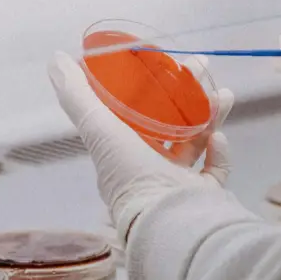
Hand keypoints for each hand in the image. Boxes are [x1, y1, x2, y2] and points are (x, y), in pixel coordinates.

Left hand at [48, 52, 234, 244]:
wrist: (172, 221)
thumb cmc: (132, 176)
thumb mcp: (99, 129)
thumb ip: (77, 95)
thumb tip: (57, 58)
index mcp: (122, 155)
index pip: (136, 113)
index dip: (149, 86)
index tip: (164, 62)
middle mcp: (149, 170)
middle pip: (170, 122)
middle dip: (187, 92)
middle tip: (201, 67)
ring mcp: (179, 185)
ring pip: (196, 141)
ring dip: (209, 114)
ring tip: (223, 94)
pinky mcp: (205, 196)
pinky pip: (215, 169)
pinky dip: (219, 152)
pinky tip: (219, 137)